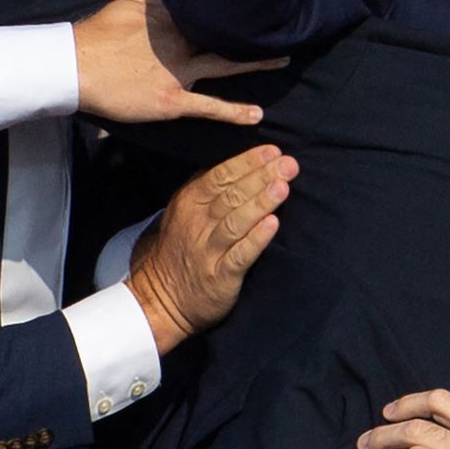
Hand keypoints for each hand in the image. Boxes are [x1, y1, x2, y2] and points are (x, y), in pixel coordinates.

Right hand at [73, 0, 286, 125]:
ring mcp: (179, 71)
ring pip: (225, 65)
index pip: (208, 7)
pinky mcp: (172, 99)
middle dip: (253, 28)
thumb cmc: (97, 36)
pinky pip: (208, 106)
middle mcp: (180, 42)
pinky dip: (233, 112)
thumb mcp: (129, 5)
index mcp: (170, 17)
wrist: (73, 66)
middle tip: (284, 24)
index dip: (234, 4)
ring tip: (284, 60)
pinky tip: (257, 116)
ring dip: (256, 63)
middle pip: (225, 33)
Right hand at [127, 144, 296, 353]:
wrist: (161, 298)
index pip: (220, 176)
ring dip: (261, 203)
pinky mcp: (220, 276)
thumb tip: (239, 160)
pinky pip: (240, 255)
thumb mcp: (184, 212)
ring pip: (236, 222)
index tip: (272, 151)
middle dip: (261, 177)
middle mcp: (197, 224)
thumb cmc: (181, 247)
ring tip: (283, 187)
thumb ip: (206, 186)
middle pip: (231, 195)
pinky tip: (273, 225)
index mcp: (189, 202)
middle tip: (288, 164)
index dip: (247, 162)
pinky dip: (256, 239)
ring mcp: (207, 250)